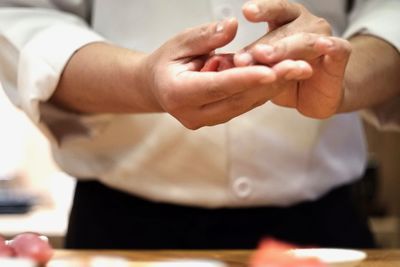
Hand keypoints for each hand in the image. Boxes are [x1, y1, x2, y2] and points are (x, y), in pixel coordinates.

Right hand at [140, 18, 311, 128]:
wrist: (156, 86)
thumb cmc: (166, 61)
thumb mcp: (179, 42)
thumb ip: (205, 36)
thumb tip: (233, 26)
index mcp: (178, 93)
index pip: (217, 86)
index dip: (245, 78)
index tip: (272, 70)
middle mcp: (192, 114)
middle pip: (237, 99)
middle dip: (269, 82)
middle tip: (299, 66)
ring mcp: (205, 120)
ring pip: (244, 105)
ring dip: (271, 87)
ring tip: (297, 68)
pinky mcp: (216, 119)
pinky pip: (243, 105)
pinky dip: (262, 90)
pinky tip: (282, 75)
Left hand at [235, 0, 350, 117]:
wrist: (312, 95)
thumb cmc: (284, 76)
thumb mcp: (263, 68)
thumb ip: (248, 62)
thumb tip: (219, 63)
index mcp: (285, 22)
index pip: (274, 10)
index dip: (262, 9)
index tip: (246, 12)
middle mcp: (304, 25)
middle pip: (284, 31)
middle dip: (263, 45)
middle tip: (243, 58)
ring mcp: (323, 37)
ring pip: (305, 40)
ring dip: (285, 49)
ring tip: (266, 58)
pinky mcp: (340, 55)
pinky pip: (339, 48)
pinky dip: (331, 46)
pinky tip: (323, 45)